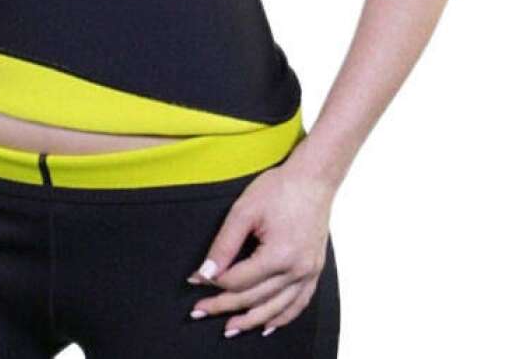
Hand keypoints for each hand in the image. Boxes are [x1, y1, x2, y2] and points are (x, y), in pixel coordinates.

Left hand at [186, 160, 335, 337]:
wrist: (313, 179)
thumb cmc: (280, 188)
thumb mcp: (243, 211)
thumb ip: (223, 245)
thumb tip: (205, 273)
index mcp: (279, 254)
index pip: (238, 280)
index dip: (212, 283)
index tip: (193, 282)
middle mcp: (297, 269)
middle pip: (254, 298)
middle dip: (223, 306)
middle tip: (199, 312)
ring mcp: (309, 272)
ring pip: (276, 308)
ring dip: (251, 320)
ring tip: (229, 329)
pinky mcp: (314, 270)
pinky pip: (299, 303)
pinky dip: (283, 317)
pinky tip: (268, 325)